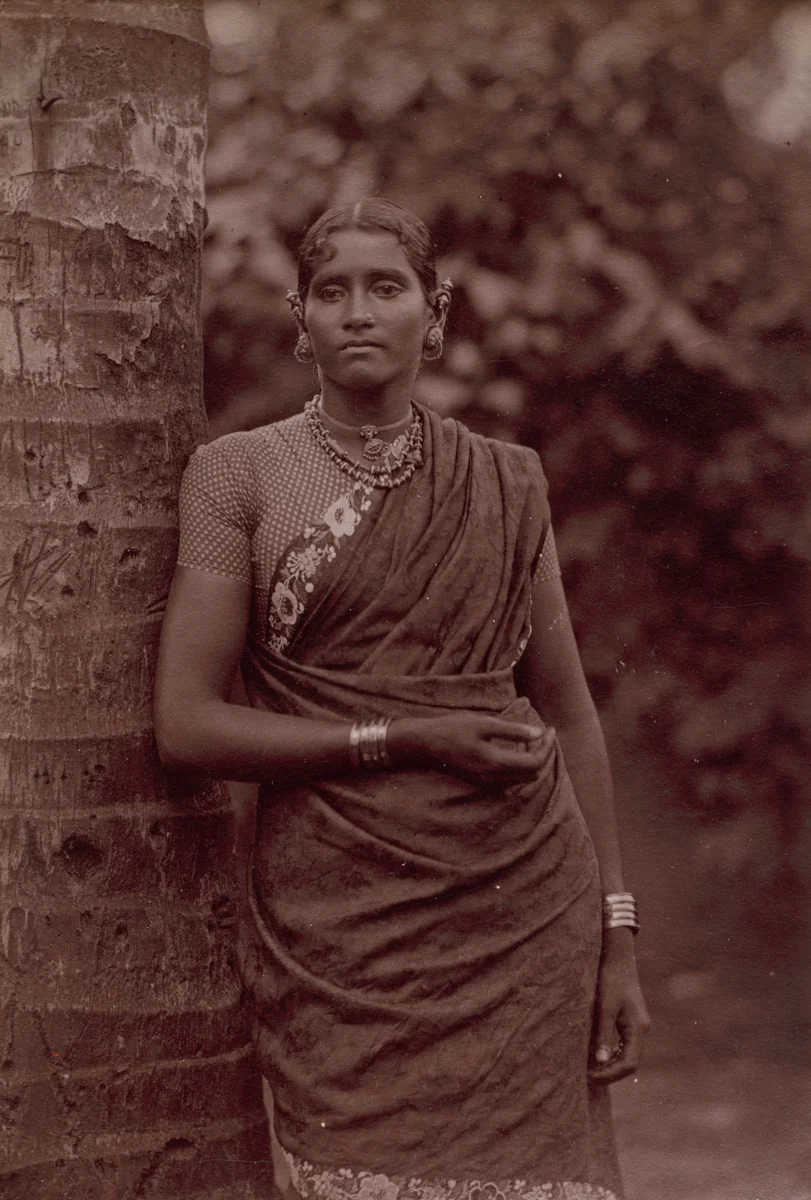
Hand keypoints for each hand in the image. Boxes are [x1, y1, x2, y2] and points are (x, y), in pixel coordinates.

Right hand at [391, 714, 555, 786]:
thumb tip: (539, 733)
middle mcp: (494, 779)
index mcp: (496, 764)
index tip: (550, 729)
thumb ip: (513, 730)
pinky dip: (520, 765)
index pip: (535, 763)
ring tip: (532, 738)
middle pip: (533, 774)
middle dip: (543, 754)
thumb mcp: (484, 723)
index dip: (547, 747)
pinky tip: (516, 748)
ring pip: (523, 779)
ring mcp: (488, 783)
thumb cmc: (453, 729)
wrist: (425, 744)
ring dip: (533, 761)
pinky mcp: (482, 781)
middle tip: (544, 733)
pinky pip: (511, 779)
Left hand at [588, 932, 649, 1083]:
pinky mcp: (630, 1021)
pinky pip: (623, 1046)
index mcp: (638, 1028)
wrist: (618, 958)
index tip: (590, 1077)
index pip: (629, 1064)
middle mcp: (641, 1030)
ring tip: (589, 1070)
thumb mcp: (604, 1007)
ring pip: (627, 1055)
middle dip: (609, 1073)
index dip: (610, 1075)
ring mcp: (637, 1026)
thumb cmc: (610, 979)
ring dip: (610, 1065)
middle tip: (586, 1077)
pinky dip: (612, 1054)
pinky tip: (596, 1056)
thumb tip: (601, 1062)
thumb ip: (604, 1035)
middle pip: (629, 1063)